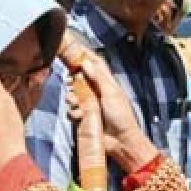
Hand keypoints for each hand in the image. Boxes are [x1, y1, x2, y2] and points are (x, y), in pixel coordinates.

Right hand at [68, 55, 154, 172]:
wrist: (120, 141)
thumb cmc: (121, 116)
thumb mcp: (111, 92)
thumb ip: (98, 77)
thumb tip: (85, 62)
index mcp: (106, 83)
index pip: (95, 64)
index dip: (85, 55)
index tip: (73, 50)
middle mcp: (96, 92)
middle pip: (79, 79)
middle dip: (73, 81)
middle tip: (70, 83)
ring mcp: (89, 105)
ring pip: (73, 95)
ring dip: (72, 99)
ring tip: (78, 104)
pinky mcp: (84, 117)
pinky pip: (72, 111)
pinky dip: (74, 113)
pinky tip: (80, 116)